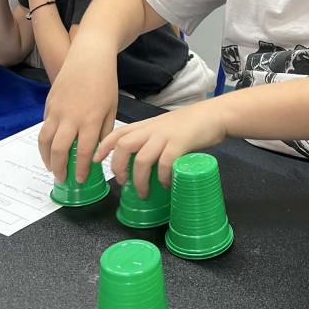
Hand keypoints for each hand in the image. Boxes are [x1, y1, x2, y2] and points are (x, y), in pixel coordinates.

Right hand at [38, 39, 118, 181]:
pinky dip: (44, 142)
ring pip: (45, 140)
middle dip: (60, 168)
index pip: (83, 152)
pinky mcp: (49, 103)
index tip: (79, 180)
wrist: (89, 57)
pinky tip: (49, 149)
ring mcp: (58, 110)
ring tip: (51, 168)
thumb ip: (104, 132)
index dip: (80, 169)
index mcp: (91, 119)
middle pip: (60, 150)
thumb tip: (97, 153)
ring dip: (46, 158)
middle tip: (62, 179)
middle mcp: (72, 117)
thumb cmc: (105, 82)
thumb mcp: (111, 108)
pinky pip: (44, 127)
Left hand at [93, 99, 227, 196]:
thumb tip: (137, 164)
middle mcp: (151, 129)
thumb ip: (149, 140)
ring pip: (141, 159)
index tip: (95, 160)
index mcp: (145, 126)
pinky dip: (162, 178)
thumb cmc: (188, 125)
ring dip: (139, 180)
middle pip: (123, 146)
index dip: (102, 147)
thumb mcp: (163, 128)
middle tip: (122, 183)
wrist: (213, 116)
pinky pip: (165, 164)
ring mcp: (165, 136)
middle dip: (117, 167)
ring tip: (143, 193)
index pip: (117, 133)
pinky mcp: (180, 144)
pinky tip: (165, 185)